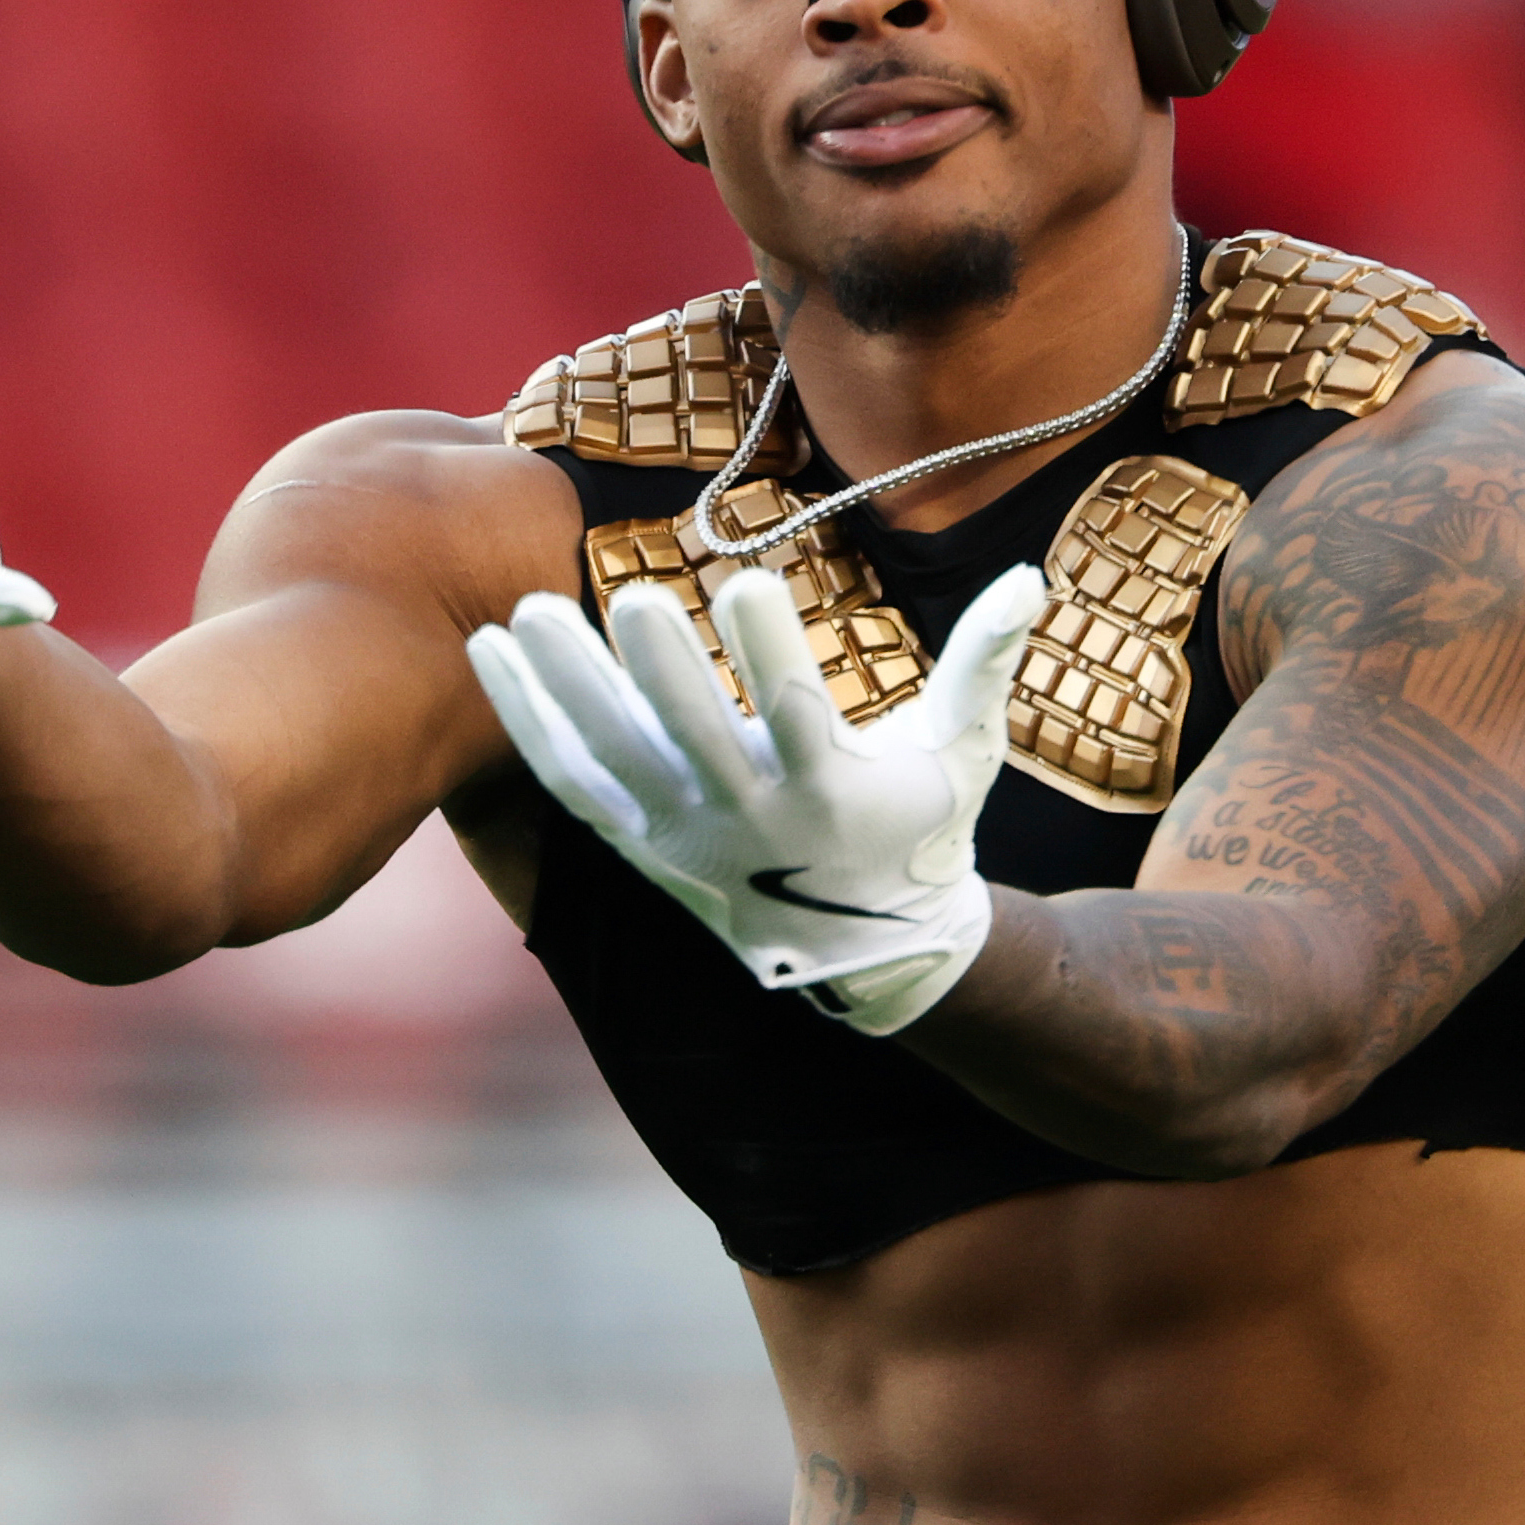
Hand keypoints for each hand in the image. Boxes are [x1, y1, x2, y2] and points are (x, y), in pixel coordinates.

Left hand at [467, 561, 1042, 1033]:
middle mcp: (749, 819)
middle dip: (659, 673)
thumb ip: (983, 662)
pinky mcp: (637, 842)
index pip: (798, 716)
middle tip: (625, 595)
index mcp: (832, 791)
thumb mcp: (965, 750)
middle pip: (694, 743)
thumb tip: (1033, 577)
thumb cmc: (920, 825)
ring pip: (613, 761)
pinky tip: (491, 650)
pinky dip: (527, 720)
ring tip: (523, 611)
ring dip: (566, 689)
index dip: (772, 652)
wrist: (865, 946)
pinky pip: (569, 781)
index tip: (747, 581)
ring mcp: (682, 836)